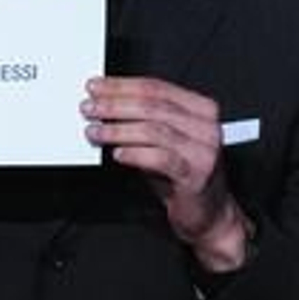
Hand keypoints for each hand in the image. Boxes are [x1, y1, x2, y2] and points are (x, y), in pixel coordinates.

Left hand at [83, 76, 249, 271]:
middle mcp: (207, 127)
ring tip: (96, 131)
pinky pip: (161, 159)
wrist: (209, 213)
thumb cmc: (182, 176)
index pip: (157, 88)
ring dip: (119, 129)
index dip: (123, 86)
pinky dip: (136, 154)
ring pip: (155, 130)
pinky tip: (118, 154)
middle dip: (116, 105)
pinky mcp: (196, 175)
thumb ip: (143, 122)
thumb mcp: (165, 141)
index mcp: (202, 110)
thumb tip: (106, 107)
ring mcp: (204, 151)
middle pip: (154, 106)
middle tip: (90, 108)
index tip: (97, 87)